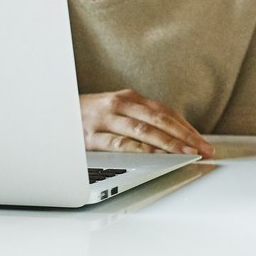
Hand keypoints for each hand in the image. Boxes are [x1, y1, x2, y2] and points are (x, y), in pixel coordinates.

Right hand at [80, 89, 213, 158]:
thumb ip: (139, 119)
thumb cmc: (88, 116)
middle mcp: (119, 104)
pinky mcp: (92, 136)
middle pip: (160, 120)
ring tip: (187, 154)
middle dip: (185, 136)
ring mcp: (105, 119)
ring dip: (168, 144)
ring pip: (144, 131)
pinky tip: (156, 158)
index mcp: (129, 97)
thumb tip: (173, 137)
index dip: (187, 128)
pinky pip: (121, 144)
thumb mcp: (115, 110)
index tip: (203, 142)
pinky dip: (141, 151)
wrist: (52, 112)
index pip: (165, 113)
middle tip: (203, 150)